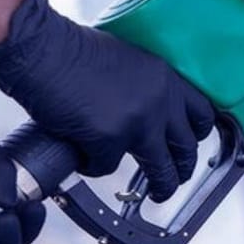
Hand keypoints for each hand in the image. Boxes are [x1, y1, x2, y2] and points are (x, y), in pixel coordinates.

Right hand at [0, 0, 213, 201]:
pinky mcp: (109, 140)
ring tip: (155, 194)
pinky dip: (94, 166)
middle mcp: (160, 100)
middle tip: (176, 177)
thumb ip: (147, 87)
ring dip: (160, 186)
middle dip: (183, 169)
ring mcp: (137, 122)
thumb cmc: (73, 51)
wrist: (42, 49)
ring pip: (161, 169)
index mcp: (165, 77)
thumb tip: (150, 113)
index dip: (198, 134)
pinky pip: (107, 167)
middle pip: (187, 148)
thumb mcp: (128, 61)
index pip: (202, 113)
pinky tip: (83, 155)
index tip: (192, 144)